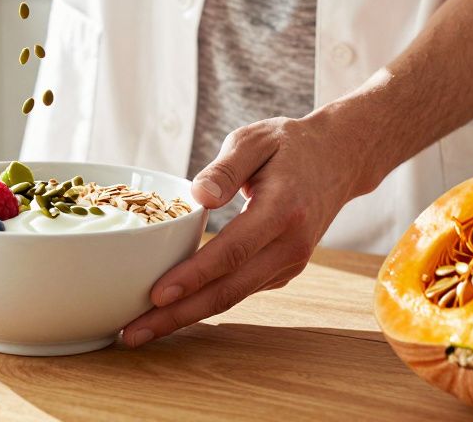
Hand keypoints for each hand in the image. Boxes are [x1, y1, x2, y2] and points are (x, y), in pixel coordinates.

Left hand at [122, 115, 372, 346]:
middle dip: (178, 315)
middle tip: (133, 333)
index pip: (232, 250)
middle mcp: (291, 244)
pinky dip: (206, 302)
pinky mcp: (283, 270)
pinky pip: (240, 290)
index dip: (193, 276)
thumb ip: (225, 168)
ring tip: (141, 329)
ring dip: (187, 315)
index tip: (157, 295)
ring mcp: (290, 262)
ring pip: (233, 296)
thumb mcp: (255, 140)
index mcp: (283, 209)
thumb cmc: (289, 145)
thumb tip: (197, 197)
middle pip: (229, 289)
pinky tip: (172, 310)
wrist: (338, 160)